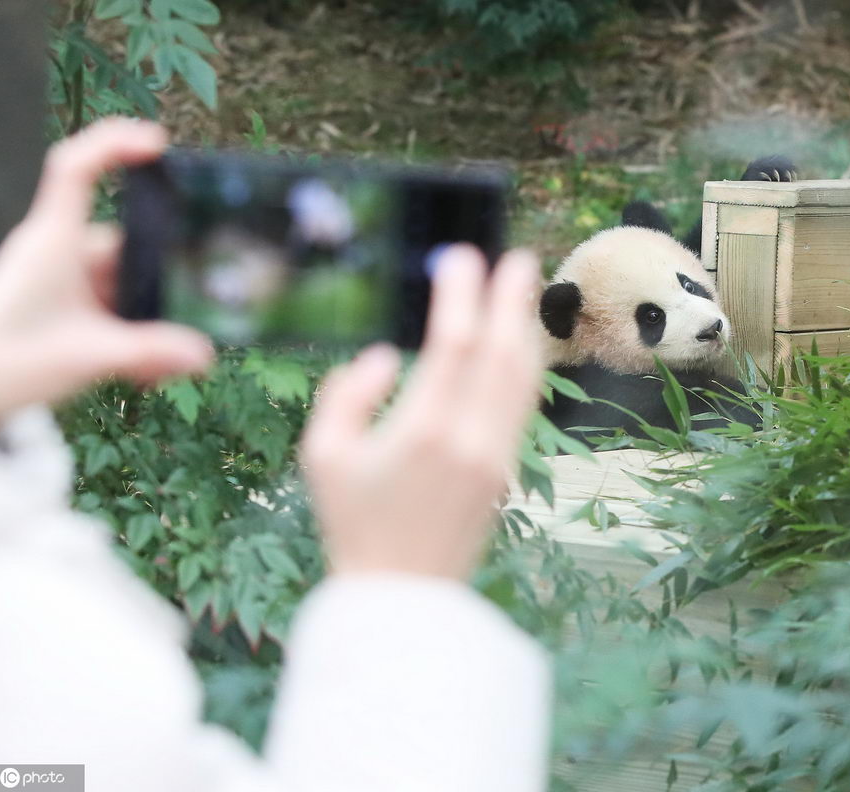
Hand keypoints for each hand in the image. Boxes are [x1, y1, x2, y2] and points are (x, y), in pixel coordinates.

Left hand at [0, 118, 212, 428]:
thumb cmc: (6, 363)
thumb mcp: (86, 356)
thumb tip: (204, 353)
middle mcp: (58, 249)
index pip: (77, 169)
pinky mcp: (63, 302)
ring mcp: (61, 276)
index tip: (157, 143)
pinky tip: (141, 368)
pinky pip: (110, 303)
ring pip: (123, 278)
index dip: (115, 144)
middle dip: (157, 279)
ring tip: (154, 362)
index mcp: (53, 239)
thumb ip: (149, 351)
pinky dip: (129, 328)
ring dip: (144, 313)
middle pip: (126, 241)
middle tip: (183, 319)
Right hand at [300, 246, 543, 580]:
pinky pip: (522, 405)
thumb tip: (388, 355)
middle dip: (511, 298)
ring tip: (525, 286)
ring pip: (522, 377)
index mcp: (422, 431)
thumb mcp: (323, 456)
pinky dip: (526, 365)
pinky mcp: (506, 470)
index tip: (459, 257)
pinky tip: (521, 342)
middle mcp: (469, 439)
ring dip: (526, 326)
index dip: (461, 294)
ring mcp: (495, 456)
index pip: (454, 343)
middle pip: (502, 351)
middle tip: (517, 254)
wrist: (399, 596)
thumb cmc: (351, 522)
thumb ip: (346, 395)